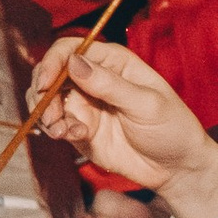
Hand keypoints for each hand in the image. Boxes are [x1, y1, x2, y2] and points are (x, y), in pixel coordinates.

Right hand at [38, 37, 217, 217]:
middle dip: (42, 92)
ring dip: (45, 113)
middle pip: (51, 73)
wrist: (176, 168)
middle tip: (49, 114)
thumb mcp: (146, 104)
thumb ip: (110, 85)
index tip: (44, 83)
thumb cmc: (172, 128)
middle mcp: (93, 79)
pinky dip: (55, 130)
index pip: (70, 49)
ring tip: (59, 131)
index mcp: (112, 62)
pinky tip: (72, 137)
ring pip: (46, 99)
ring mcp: (85, 104)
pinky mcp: (79, 128)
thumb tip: (74, 63)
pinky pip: (55, 124)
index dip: (52, 62)